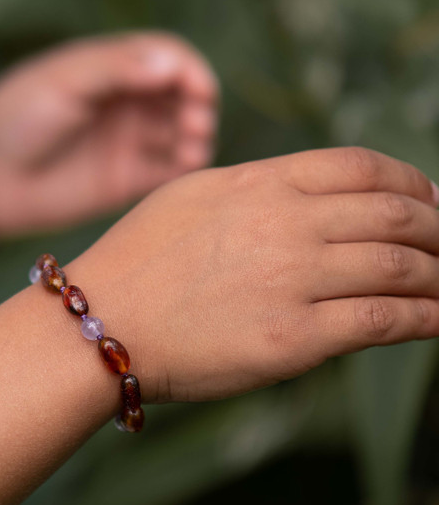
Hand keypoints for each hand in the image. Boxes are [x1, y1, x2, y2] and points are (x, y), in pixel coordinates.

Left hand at [0, 33, 218, 236]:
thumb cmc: (13, 118)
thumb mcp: (62, 82)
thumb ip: (114, 69)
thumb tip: (170, 63)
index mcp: (109, 68)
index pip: (167, 58)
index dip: (189, 70)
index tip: (198, 90)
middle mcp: (124, 102)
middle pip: (182, 95)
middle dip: (197, 105)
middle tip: (194, 122)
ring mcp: (127, 141)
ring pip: (182, 133)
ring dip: (196, 136)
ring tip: (189, 147)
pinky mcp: (124, 182)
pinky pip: (168, 172)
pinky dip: (185, 169)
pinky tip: (182, 168)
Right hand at [61, 147, 438, 403]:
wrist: (100, 321)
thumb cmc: (137, 260)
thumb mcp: (192, 195)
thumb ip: (258, 189)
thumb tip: (317, 200)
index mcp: (259, 181)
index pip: (362, 166)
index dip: (412, 181)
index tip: (429, 199)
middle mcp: (285, 222)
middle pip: (395, 212)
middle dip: (437, 228)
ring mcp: (293, 278)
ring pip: (402, 266)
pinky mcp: (296, 338)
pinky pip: (386, 321)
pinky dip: (428, 318)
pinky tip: (437, 320)